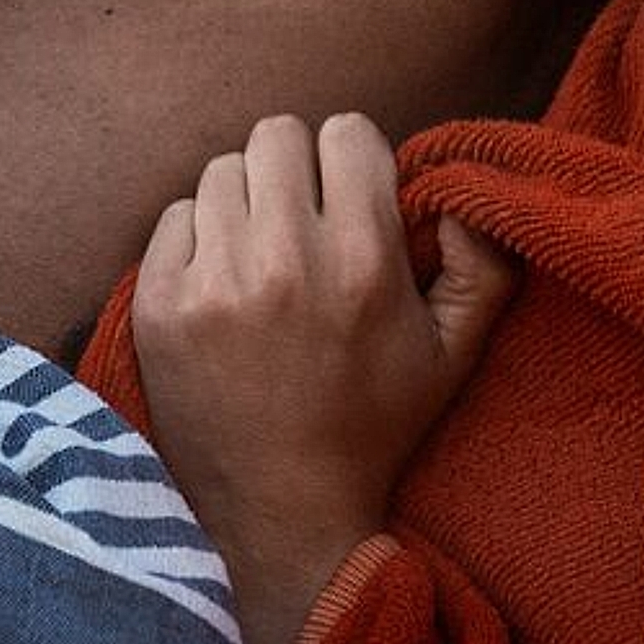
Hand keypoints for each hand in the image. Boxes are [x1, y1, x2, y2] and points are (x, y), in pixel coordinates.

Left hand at [132, 113, 518, 643]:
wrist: (278, 512)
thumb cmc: (372, 427)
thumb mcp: (454, 355)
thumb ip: (485, 266)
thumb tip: (463, 199)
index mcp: (362, 263)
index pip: (346, 131)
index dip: (353, 160)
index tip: (352, 200)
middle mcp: (284, 262)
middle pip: (276, 134)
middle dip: (295, 169)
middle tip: (302, 220)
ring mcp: (213, 282)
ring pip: (221, 171)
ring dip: (244, 202)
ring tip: (261, 257)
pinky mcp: (159, 304)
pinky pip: (174, 217)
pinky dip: (197, 240)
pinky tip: (221, 287)